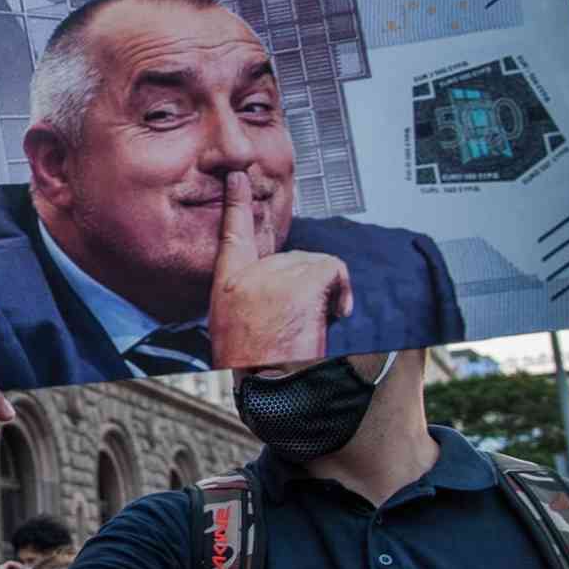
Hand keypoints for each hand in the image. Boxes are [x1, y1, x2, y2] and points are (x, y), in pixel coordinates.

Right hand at [208, 170, 351, 368]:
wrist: (273, 391)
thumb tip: (284, 293)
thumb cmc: (261, 372)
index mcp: (227, 288)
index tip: (238, 176)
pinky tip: (331, 317)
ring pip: (315, 265)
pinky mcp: (301, 279)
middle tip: (303, 325)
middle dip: (309, 286)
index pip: (231, 235)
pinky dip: (341, 292)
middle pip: (293, 258)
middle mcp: (247, 274)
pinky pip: (334, 270)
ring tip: (311, 330)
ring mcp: (274, 274)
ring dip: (324, 294)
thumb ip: (255, 302)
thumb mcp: (239, 333)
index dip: (236, 203)